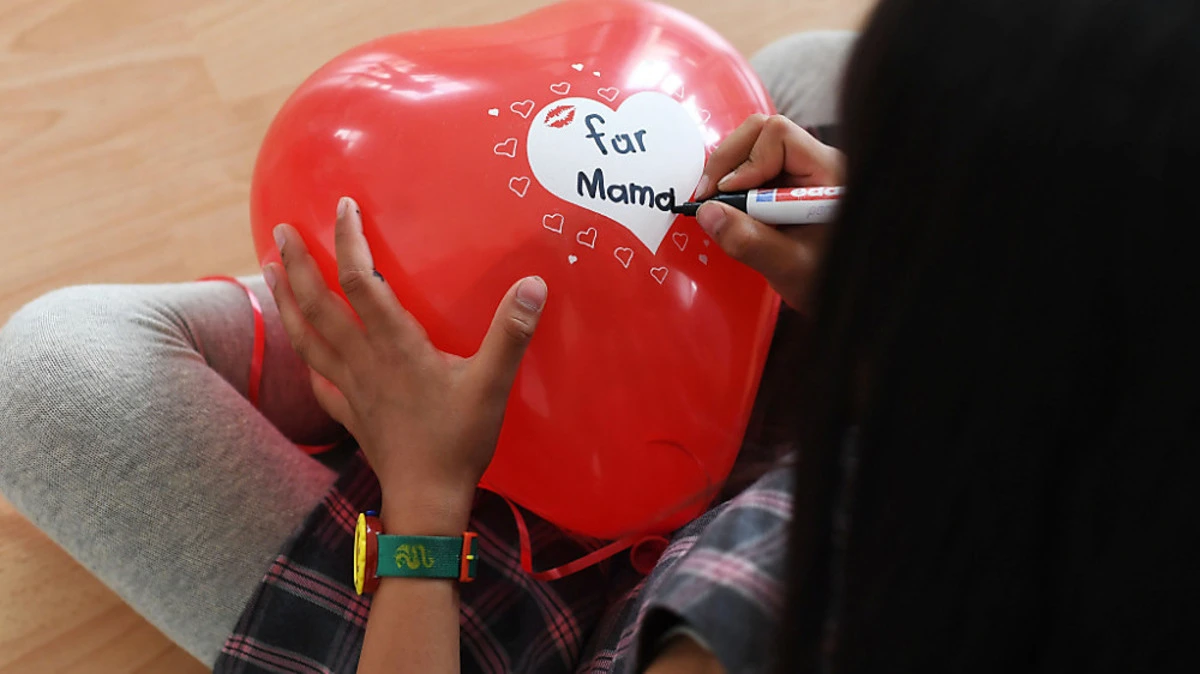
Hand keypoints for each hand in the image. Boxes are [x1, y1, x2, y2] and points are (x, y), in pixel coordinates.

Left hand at [263, 197, 547, 533]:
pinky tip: (298, 342)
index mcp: (396, 346)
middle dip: (298, 263)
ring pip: (306, 336)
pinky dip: (302, 352)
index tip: (343, 207)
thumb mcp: (492, 384)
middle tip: (281, 230)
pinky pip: (316, 375)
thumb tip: (533, 285)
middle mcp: (364, 360)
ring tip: (270, 268)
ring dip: (286, 299)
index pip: (363, 282)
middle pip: (318, 304)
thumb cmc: (458, 440)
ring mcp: (350, 387)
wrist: (426, 499)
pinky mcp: (348, 412)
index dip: (349, 242)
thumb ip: (511, 333)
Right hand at [694, 114, 844, 310]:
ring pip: (751, 147)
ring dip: (727, 175)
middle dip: (728, 162)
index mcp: (827, 171)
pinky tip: (728, 212)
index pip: (778, 135)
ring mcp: (798, 171)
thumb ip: (750, 241)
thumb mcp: (789, 266)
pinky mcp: (783, 184)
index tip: (725, 195)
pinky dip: (732, 187)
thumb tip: (708, 213)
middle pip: (761, 132)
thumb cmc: (826, 279)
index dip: (746, 162)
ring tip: (717, 207)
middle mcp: (814, 162)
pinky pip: (751, 168)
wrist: (841, 293)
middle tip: (708, 198)